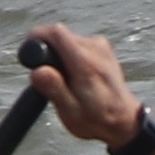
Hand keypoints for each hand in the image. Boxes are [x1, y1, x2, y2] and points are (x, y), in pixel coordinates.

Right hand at [19, 24, 145, 154]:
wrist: (125, 121)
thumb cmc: (96, 120)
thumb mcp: (71, 112)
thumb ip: (55, 89)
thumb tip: (37, 71)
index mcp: (85, 64)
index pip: (56, 33)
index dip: (36, 38)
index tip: (29, 56)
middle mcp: (95, 49)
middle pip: (59, 35)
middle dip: (47, 53)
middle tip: (49, 78)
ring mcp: (101, 46)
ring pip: (66, 39)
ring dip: (58, 55)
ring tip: (65, 80)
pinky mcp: (103, 48)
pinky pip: (76, 43)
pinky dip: (69, 55)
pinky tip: (74, 75)